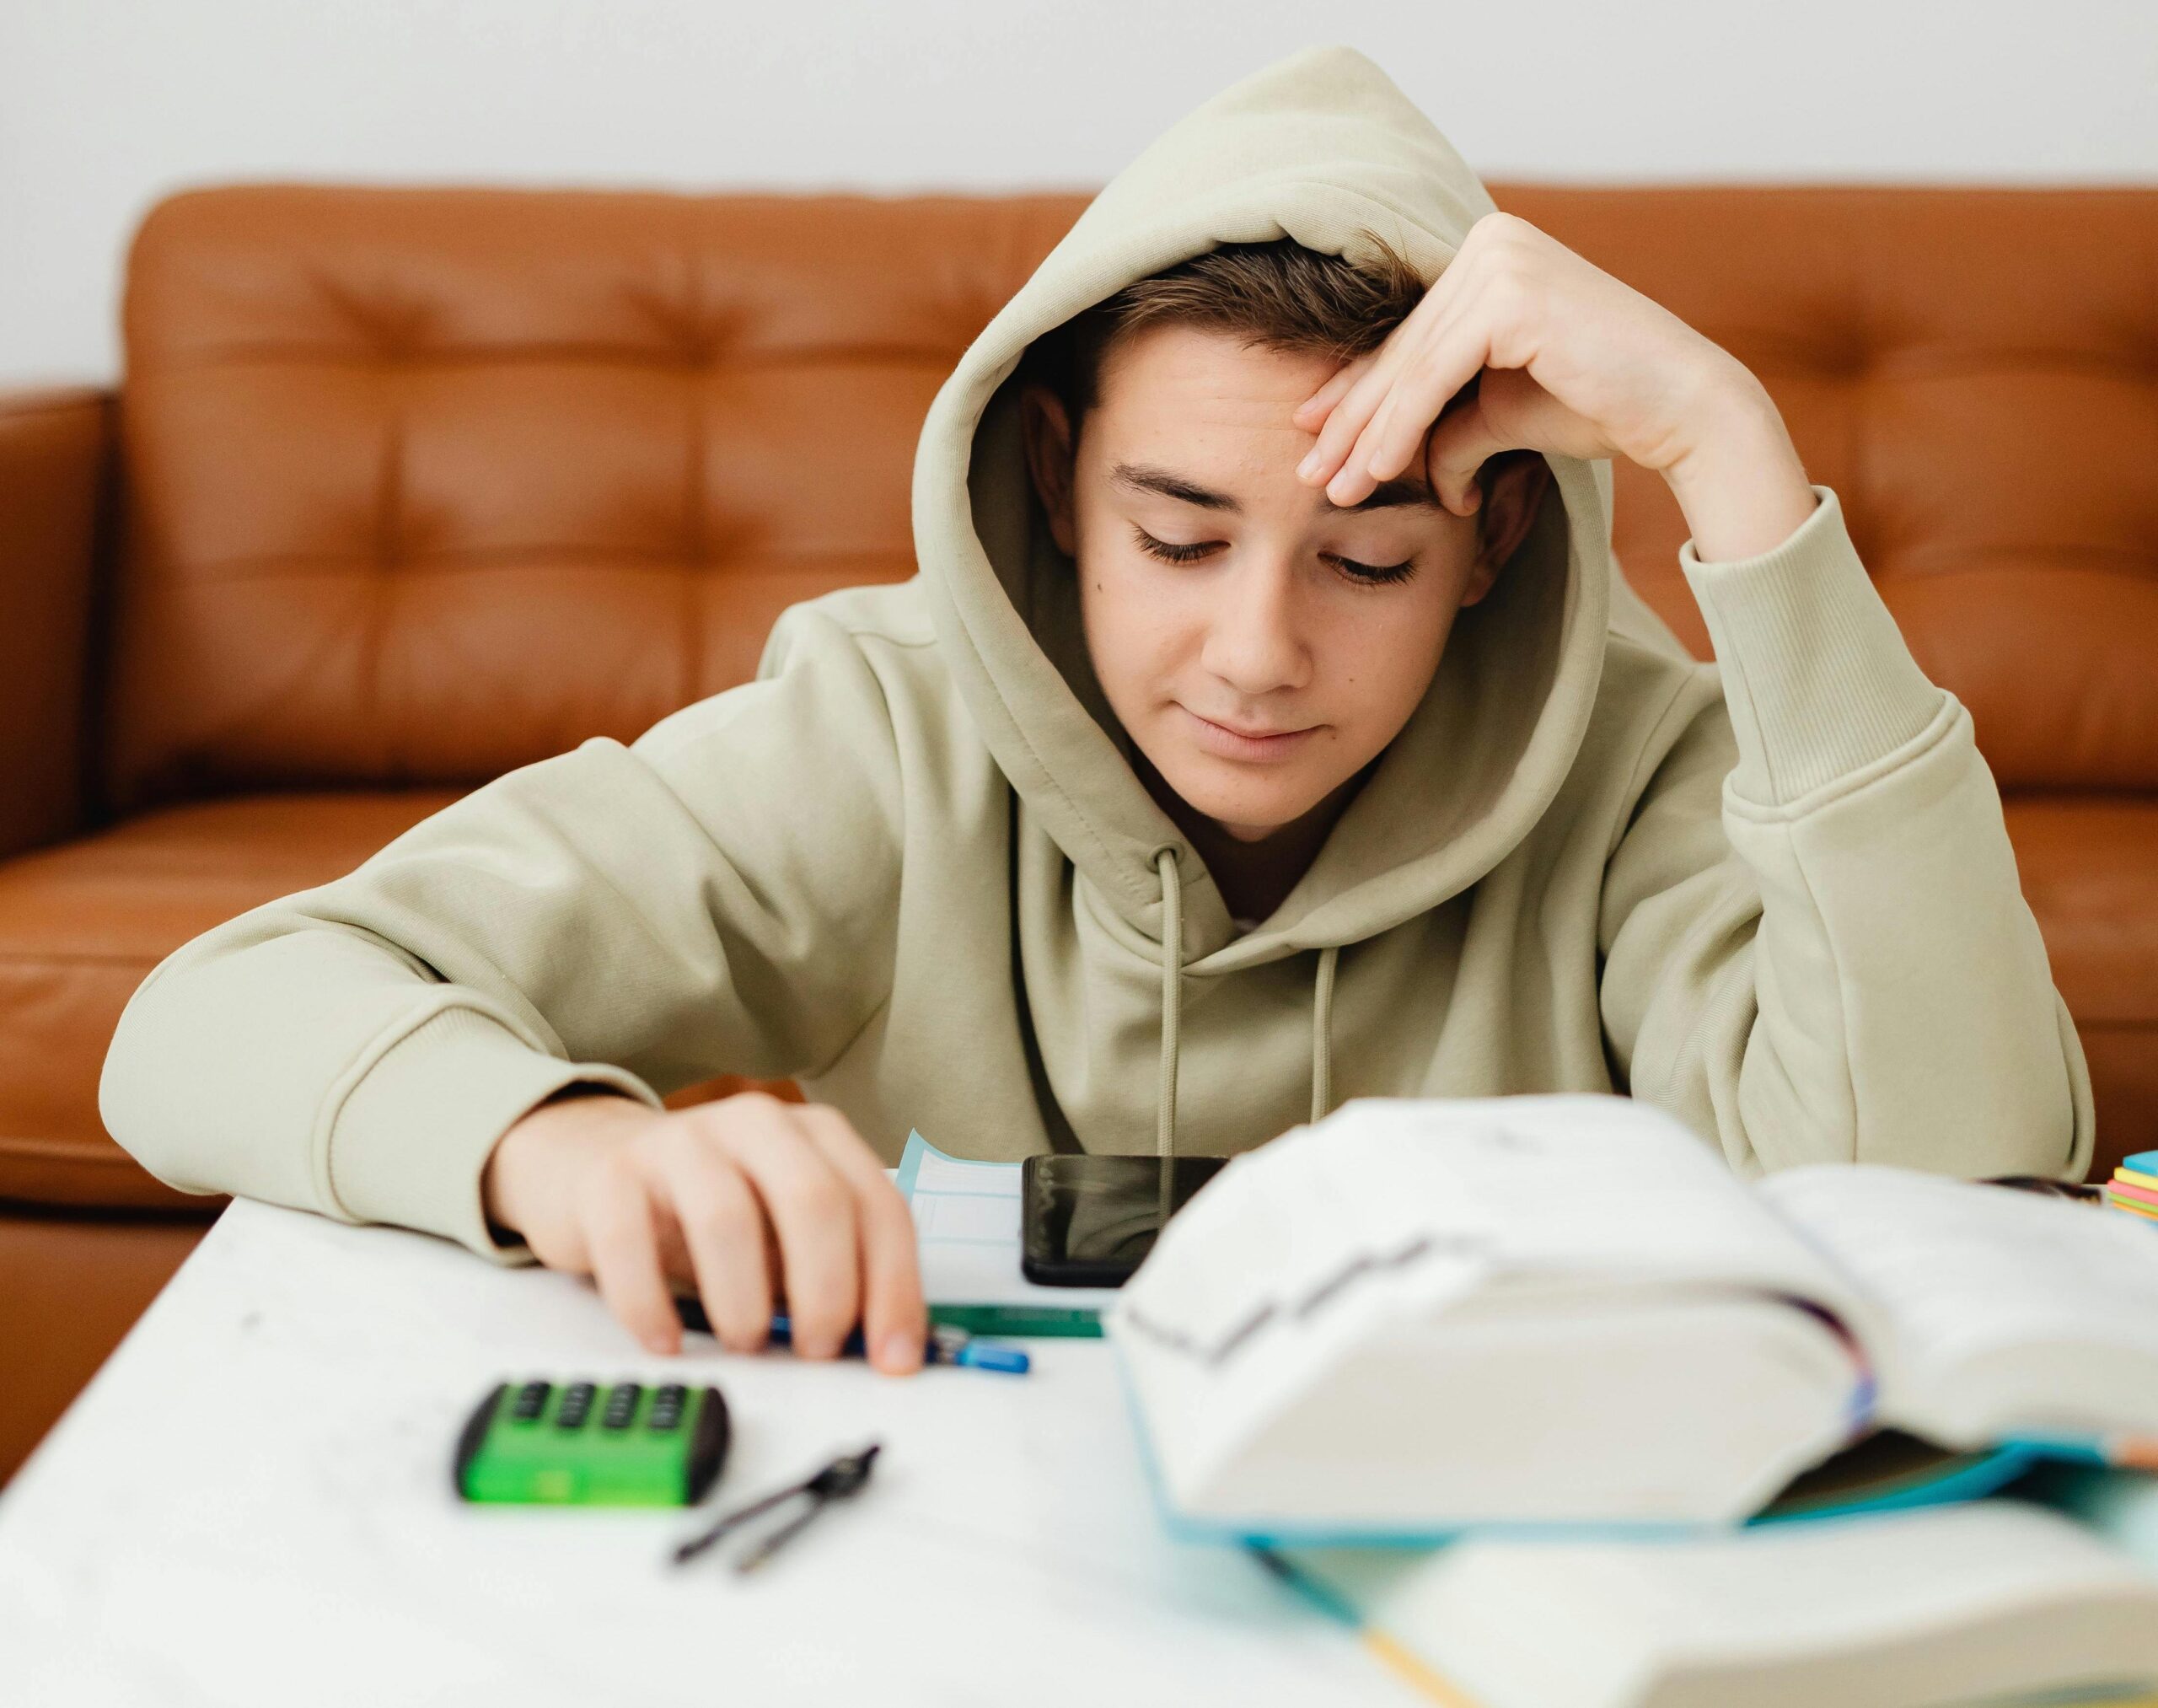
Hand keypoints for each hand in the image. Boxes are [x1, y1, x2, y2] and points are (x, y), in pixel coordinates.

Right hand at [481, 1088, 926, 1372]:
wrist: (595, 1161)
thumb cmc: (708, 1205)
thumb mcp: (784, 1228)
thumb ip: (835, 1268)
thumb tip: (879, 1345)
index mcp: (815, 1135)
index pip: (877, 1207)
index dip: (894, 1287)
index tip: (893, 1357)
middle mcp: (755, 1125)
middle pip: (814, 1200)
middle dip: (827, 1290)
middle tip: (817, 1348)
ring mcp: (680, 1143)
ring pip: (727, 1218)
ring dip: (745, 1301)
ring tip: (746, 1341)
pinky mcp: (611, 1176)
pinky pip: (630, 1243)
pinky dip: (652, 1305)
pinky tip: (667, 1340)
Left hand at [1292, 212, 1817, 562]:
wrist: (1682, 407)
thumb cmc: (1599, 405)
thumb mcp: (1501, 409)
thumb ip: (1444, 421)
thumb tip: (1392, 463)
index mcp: (1489, 254)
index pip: (1409, 335)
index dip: (1356, 391)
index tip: (1313, 439)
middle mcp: (1491, 241)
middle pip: (1403, 350)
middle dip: (1351, 421)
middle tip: (1309, 475)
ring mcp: (1501, 260)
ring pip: (1411, 368)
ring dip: (1366, 437)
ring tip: (1334, 490)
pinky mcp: (1511, 296)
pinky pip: (1434, 377)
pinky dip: (1399, 429)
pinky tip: (1375, 472)